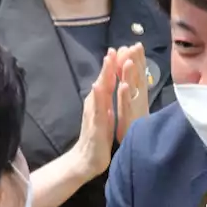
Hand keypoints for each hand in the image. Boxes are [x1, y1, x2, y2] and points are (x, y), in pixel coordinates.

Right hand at [72, 49, 117, 179]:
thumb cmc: (97, 137)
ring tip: (108, 59)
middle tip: (114, 46)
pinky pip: (97, 109)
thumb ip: (106, 100)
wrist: (85, 160)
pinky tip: (98, 86)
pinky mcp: (95, 125)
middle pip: (103, 80)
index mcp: (100, 101)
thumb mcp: (105, 115)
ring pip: (100, 90)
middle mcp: (95, 104)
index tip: (121, 48)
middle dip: (109, 63)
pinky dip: (97, 97)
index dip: (114, 64)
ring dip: (104, 74)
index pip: (108, 79)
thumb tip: (109, 85)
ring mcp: (94, 113)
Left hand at [114, 43, 149, 143]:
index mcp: (134, 99)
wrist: (112, 157)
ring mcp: (133, 113)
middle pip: (136, 79)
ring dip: (130, 75)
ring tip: (129, 60)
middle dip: (136, 62)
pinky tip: (123, 86)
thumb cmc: (119, 133)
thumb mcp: (123, 110)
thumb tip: (128, 80)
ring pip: (132, 91)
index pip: (135, 76)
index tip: (135, 45)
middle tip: (136, 45)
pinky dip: (125, 96)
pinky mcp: (128, 124)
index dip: (136, 61)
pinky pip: (126, 107)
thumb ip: (128, 94)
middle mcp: (136, 104)